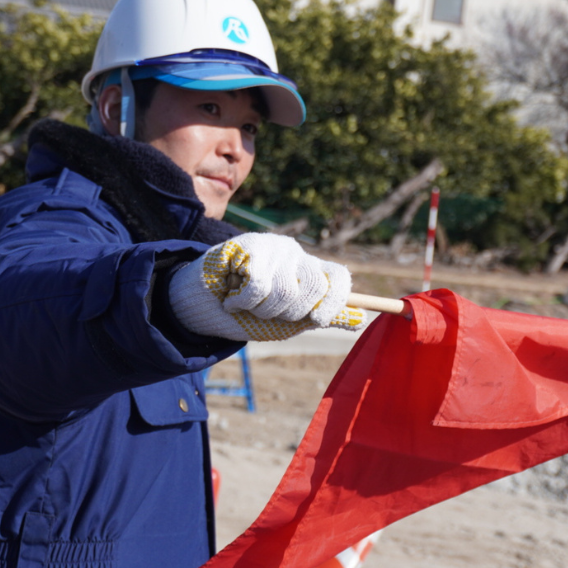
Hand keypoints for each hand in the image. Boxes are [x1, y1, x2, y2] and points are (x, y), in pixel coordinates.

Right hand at [168, 233, 367, 340]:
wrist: (204, 307)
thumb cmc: (248, 314)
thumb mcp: (289, 321)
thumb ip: (321, 317)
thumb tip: (363, 319)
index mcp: (309, 271)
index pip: (338, 277)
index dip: (335, 302)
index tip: (317, 320)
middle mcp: (296, 254)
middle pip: (313, 289)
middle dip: (288, 313)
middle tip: (265, 313)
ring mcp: (273, 247)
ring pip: (285, 291)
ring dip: (261, 310)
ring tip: (245, 304)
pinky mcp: (249, 245)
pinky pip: (259, 285)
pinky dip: (243, 301)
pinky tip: (232, 297)